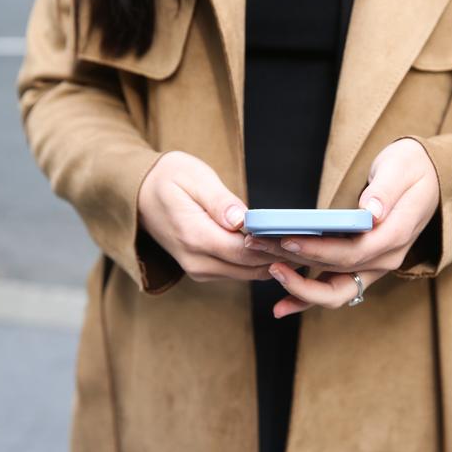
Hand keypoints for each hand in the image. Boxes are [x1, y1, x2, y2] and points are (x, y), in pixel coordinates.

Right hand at [138, 151, 293, 281]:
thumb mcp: (193, 178)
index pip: (244, 250)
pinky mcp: (203, 269)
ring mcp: (199, 269)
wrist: (137, 196)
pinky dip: (260, 263)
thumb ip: (219, 201)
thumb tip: (241, 220)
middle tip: (314, 244)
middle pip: (250, 267)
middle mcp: (196, 261)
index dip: (274, 246)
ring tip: (303, 246)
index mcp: (194, 236)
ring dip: (274, 262)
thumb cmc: (167, 179)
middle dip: (282, 257)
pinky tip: (280, 248)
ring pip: (248, 274)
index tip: (302, 237)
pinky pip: (239, 272)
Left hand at [244, 138, 439, 316]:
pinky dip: (307, 299)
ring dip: (297, 286)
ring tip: (265, 271)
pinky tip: (280, 306)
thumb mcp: (403, 168)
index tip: (287, 241)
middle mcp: (385, 259)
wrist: (431, 182)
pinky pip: (334, 291)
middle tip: (259, 247)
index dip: (318, 250)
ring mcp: (374, 267)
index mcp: (394, 235)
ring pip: (334, 291)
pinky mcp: (362, 267)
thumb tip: (372, 211)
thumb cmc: (413, 169)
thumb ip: (386, 190)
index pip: (352, 252)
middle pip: (336, 273)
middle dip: (295, 265)